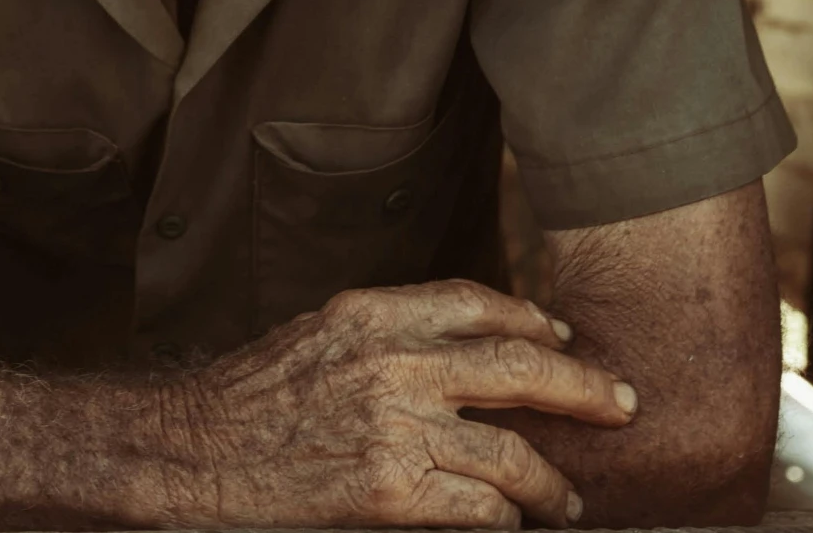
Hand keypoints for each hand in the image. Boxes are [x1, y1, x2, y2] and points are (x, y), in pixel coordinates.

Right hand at [154, 280, 636, 528]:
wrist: (190, 449)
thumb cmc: (247, 398)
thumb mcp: (317, 335)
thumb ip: (386, 336)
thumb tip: (457, 351)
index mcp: (373, 312)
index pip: (478, 303)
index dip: (533, 318)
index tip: (565, 335)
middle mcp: (392, 361)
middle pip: (518, 364)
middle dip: (583, 387)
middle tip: (622, 404)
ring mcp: (395, 427)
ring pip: (512, 452)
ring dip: (552, 482)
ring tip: (566, 500)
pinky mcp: (390, 492)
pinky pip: (479, 509)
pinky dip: (505, 520)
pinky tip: (508, 526)